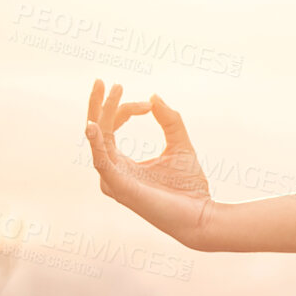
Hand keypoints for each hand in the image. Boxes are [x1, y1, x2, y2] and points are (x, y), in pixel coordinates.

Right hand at [84, 79, 213, 247]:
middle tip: (101, 80)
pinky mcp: (122, 188)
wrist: (202, 215)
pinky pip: (102, 162)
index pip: (111, 129)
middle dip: (99, 105)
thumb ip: (169, 121)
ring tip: (105, 90)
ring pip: (100, 141)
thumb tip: (154, 96)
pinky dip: (96, 143)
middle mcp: (113, 172)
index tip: (148, 105)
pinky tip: (94, 124)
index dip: (125, 110)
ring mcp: (115, 181)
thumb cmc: (189, 187)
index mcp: (122, 164)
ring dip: (101, 114)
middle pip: (98, 132)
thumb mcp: (180, 145)